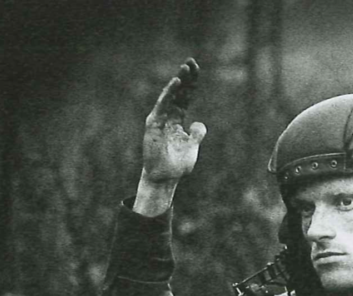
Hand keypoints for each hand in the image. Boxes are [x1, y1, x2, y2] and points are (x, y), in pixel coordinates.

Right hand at [142, 58, 206, 183]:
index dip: (191, 83)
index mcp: (178, 119)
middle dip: (185, 77)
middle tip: (191, 61)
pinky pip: (162, 104)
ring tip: (185, 68)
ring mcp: (160, 118)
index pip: (185, 96)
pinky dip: (169, 93)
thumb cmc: (177, 165)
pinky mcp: (154, 123)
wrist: (165, 177)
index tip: (197, 69)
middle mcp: (168, 115)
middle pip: (178, 92)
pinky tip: (176, 82)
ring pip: (169, 95)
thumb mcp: (192, 147)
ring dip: (178, 80)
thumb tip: (198, 123)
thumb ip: (197, 134)